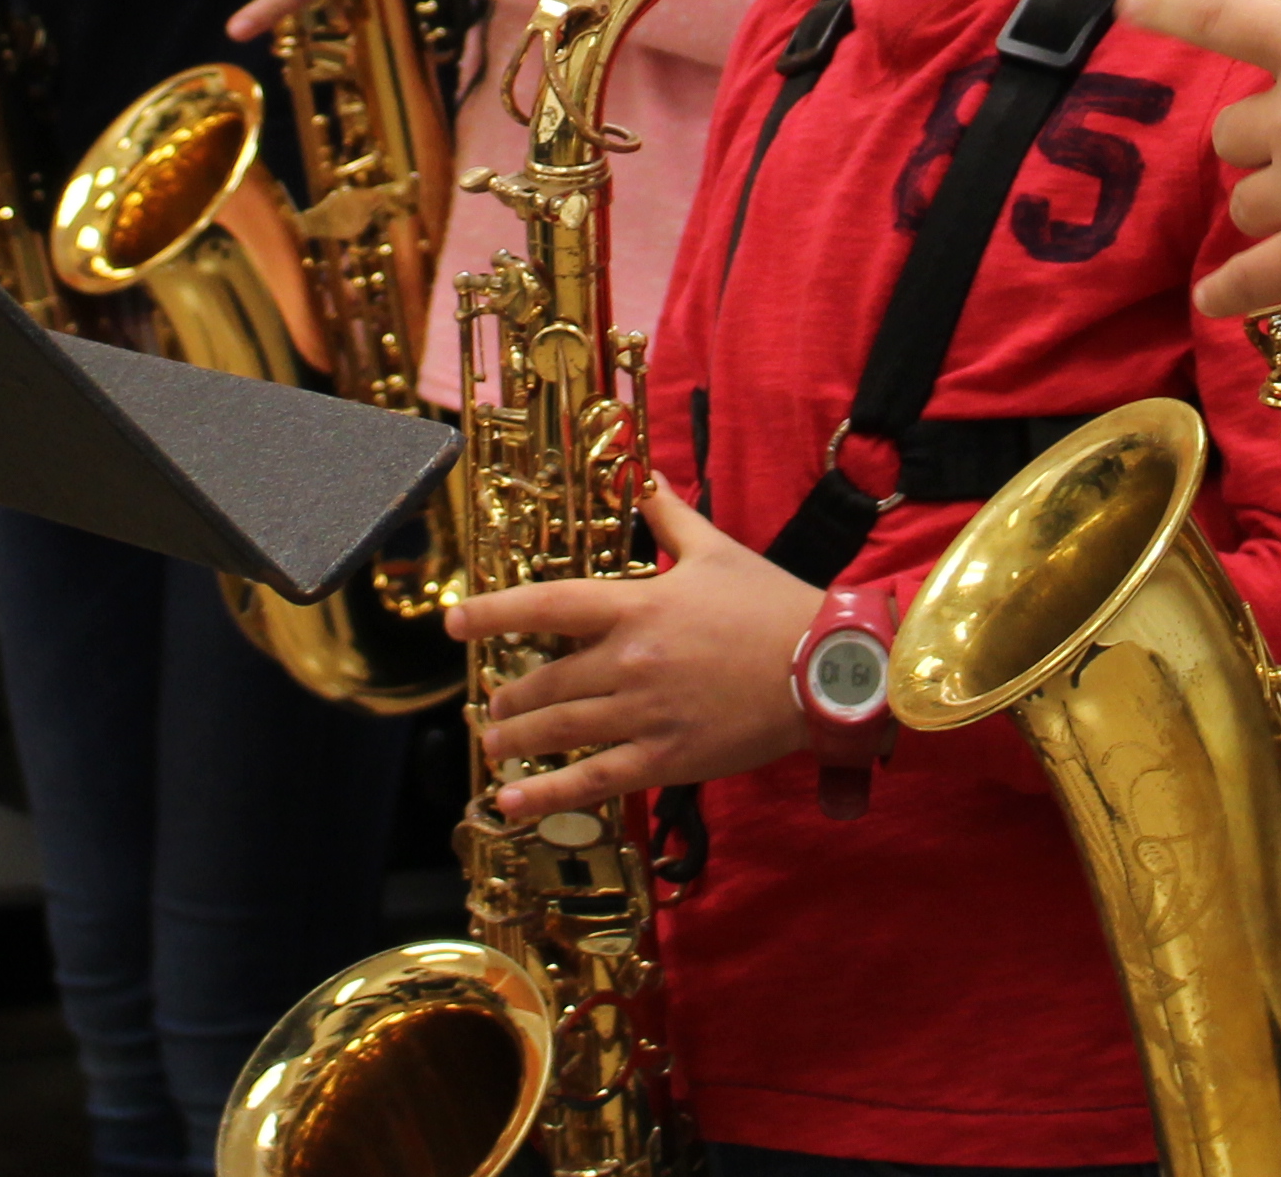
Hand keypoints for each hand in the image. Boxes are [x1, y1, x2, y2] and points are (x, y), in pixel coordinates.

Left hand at [446, 484, 820, 813]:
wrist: (826, 669)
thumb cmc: (773, 607)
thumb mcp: (717, 551)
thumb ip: (670, 515)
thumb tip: (646, 475)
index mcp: (637, 606)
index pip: (546, 605)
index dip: (493, 612)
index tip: (454, 622)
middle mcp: (630, 660)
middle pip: (545, 680)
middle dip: (510, 696)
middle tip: (493, 705)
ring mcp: (645, 713)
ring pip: (559, 731)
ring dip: (517, 740)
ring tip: (495, 744)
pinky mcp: (665, 758)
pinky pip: (593, 781)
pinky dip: (546, 797)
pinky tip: (511, 804)